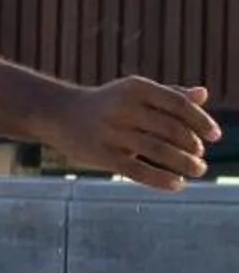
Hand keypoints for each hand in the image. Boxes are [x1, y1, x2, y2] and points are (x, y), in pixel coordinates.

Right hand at [45, 79, 217, 189]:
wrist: (58, 113)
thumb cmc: (106, 103)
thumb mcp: (134, 92)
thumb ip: (169, 93)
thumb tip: (203, 95)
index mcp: (136, 88)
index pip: (178, 104)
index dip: (201, 121)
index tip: (215, 136)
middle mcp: (123, 108)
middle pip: (171, 129)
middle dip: (192, 145)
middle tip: (200, 155)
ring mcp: (111, 132)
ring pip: (158, 151)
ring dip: (184, 163)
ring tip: (198, 170)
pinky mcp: (102, 156)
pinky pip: (138, 171)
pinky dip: (162, 180)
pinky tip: (177, 185)